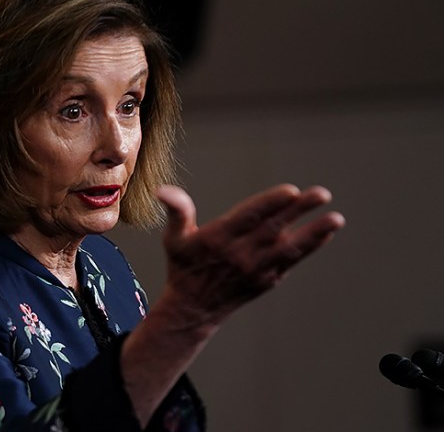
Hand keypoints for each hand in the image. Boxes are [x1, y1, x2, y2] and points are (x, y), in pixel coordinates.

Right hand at [156, 184, 345, 325]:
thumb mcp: (174, 238)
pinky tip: (324, 233)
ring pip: (289, 248)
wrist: (193, 309)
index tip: (291, 191)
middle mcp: (239, 255)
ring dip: (314, 233)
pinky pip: (291, 261)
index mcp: (217, 240)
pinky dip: (309, 247)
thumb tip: (163, 191)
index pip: (248, 218)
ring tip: (336, 218)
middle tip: (322, 194)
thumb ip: (177, 211)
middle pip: (274, 229)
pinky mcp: (267, 281)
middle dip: (299, 211)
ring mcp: (256, 270)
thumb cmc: (183, 266)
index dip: (270, 204)